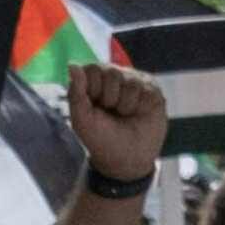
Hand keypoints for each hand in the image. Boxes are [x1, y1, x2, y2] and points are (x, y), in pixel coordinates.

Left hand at [64, 59, 167, 191]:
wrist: (127, 160)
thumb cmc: (101, 140)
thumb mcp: (82, 120)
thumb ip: (76, 93)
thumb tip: (72, 64)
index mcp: (94, 82)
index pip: (91, 69)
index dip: (92, 90)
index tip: (94, 108)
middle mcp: (114, 77)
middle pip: (111, 72)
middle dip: (109, 98)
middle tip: (112, 113)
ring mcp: (134, 81)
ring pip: (129, 81)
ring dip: (125, 105)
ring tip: (125, 115)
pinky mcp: (152, 89)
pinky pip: (145, 88)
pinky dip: (139, 106)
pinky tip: (139, 113)